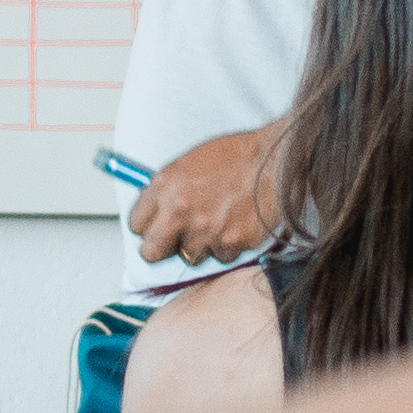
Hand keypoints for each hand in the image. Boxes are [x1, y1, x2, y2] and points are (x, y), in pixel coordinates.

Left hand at [123, 121, 281, 261]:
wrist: (275, 158)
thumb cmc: (236, 156)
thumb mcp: (190, 162)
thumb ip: (167, 190)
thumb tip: (153, 213)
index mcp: (165, 186)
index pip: (136, 225)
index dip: (148, 227)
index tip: (157, 227)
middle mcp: (181, 210)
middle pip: (152, 252)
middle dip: (163, 247)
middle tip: (177, 238)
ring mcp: (207, 230)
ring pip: (190, 257)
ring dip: (201, 245)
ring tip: (219, 220)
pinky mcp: (232, 242)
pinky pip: (222, 256)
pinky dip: (229, 245)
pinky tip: (237, 222)